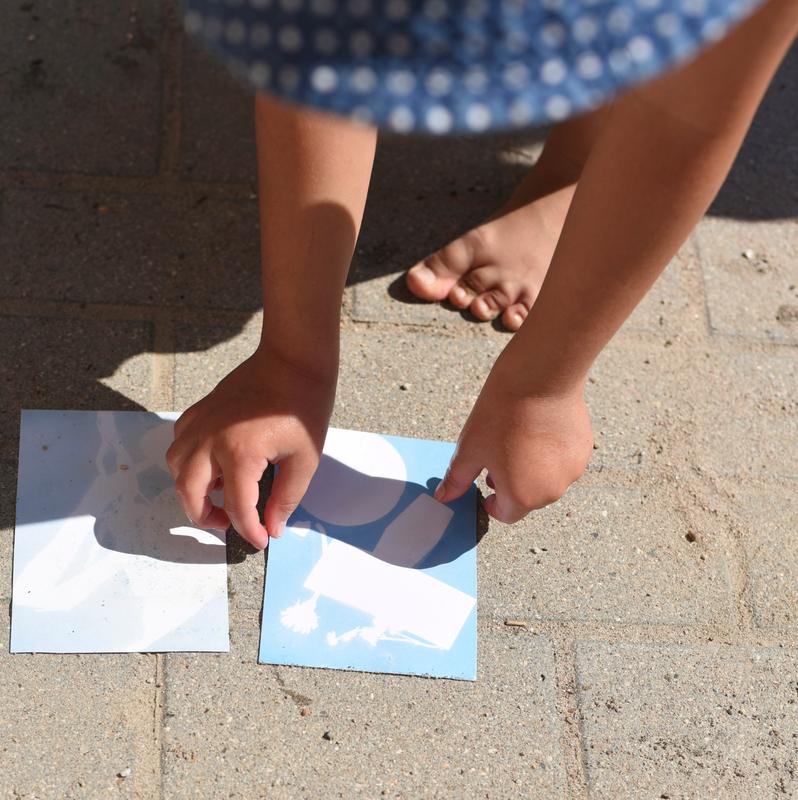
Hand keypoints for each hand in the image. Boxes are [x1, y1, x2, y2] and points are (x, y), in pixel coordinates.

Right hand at [166, 345, 335, 548]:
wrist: (293, 362)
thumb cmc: (304, 408)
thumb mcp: (305, 460)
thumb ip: (285, 498)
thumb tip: (273, 527)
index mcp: (241, 454)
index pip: (236, 508)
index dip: (249, 531)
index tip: (262, 541)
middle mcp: (211, 440)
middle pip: (189, 493)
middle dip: (205, 518)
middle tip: (227, 525)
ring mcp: (201, 423)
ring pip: (176, 467)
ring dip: (190, 489)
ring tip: (217, 495)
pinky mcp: (200, 410)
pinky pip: (180, 442)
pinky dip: (187, 460)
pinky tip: (211, 463)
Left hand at [435, 357, 592, 522]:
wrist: (539, 378)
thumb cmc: (502, 414)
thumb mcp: (470, 449)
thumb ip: (457, 479)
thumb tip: (445, 497)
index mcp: (522, 497)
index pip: (506, 514)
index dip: (492, 503)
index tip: (486, 487)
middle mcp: (552, 491)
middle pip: (528, 498)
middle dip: (512, 484)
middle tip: (498, 457)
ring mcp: (572, 471)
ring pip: (547, 479)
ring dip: (533, 469)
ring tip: (518, 440)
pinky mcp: (584, 450)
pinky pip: (563, 461)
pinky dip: (551, 454)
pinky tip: (538, 430)